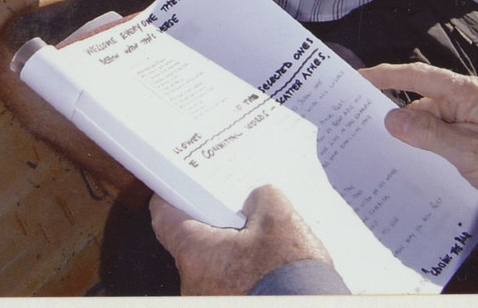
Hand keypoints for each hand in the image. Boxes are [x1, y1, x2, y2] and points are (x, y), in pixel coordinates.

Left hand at [150, 185, 332, 295]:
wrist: (312, 307)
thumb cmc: (290, 273)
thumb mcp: (278, 216)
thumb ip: (260, 196)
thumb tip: (256, 199)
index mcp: (196, 254)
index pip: (165, 217)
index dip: (171, 195)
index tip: (179, 183)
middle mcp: (194, 283)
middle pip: (192, 239)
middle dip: (213, 219)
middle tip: (233, 202)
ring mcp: (210, 299)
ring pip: (211, 263)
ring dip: (230, 246)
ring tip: (259, 231)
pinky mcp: (229, 305)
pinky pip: (226, 282)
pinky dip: (241, 268)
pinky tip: (267, 257)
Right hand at [361, 63, 477, 211]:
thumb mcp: (467, 150)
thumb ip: (428, 134)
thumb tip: (392, 121)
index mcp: (467, 93)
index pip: (419, 76)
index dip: (388, 74)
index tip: (362, 76)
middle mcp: (466, 100)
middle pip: (421, 102)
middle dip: (398, 116)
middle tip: (366, 124)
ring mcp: (468, 118)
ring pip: (428, 122)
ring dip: (412, 137)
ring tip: (387, 151)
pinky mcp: (469, 135)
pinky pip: (438, 135)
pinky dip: (424, 146)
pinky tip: (413, 162)